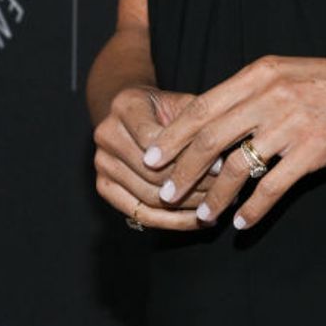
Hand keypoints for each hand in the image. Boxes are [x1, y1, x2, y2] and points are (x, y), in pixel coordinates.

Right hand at [93, 85, 222, 230]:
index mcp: (126, 105)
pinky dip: (172, 221)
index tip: (221, 168)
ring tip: (216, 206)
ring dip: (186, 206)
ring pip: (148, 196)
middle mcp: (107, 134)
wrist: (136, 113)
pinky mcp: (104, 186)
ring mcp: (101, 162)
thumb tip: (224, 157)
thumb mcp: (184, 104)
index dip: (189, 157)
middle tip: (223, 192)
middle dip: (192, 185)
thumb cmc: (169, 109)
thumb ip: (199, 124)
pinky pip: (140, 213)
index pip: (155, 141)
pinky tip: (198, 220)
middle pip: (152, 172)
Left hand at [141, 52, 325, 230]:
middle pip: (211, 139)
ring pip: (238, 167)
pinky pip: (273, 187)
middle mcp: (271, 95)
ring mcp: (293, 123)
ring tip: (202, 217)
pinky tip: (242, 223)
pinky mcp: (314, 150)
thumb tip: (209, 124)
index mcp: (260, 73)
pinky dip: (253, 209)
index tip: (149, 158)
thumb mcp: (286, 73)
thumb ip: (249, 94)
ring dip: (215, 197)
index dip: (172, 136)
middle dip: (182, 171)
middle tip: (165, 193)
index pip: (202, 107)